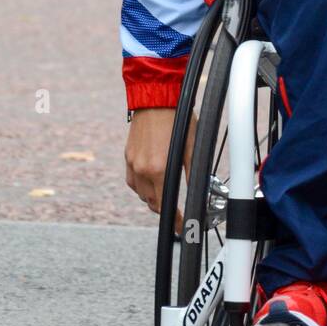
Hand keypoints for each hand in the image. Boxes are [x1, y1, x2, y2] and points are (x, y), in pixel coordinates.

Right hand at [125, 107, 196, 230]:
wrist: (156, 97)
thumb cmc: (177, 117)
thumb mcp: (192, 145)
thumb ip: (193, 171)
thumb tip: (198, 189)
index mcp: (158, 169)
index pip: (165, 205)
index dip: (175, 220)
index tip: (182, 227)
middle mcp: (142, 169)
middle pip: (151, 203)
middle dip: (165, 209)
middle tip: (177, 210)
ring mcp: (132, 163)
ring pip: (140, 194)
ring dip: (152, 198)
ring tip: (165, 195)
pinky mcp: (127, 156)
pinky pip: (132, 181)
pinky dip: (142, 186)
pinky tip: (151, 181)